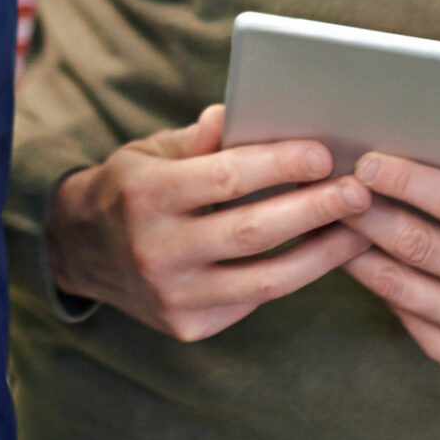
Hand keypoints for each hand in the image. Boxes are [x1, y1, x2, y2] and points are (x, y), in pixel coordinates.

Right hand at [45, 103, 373, 341]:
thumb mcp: (151, 151)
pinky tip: (323, 256)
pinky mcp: (188, 325)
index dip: (279, 164)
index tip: (323, 153)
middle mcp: (156, 249)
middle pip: (253, 231)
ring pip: (266, 279)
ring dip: (322, 254)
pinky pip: (252, 301)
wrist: (80, 250)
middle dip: (315, 209)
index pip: (226, 178)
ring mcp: (172, 294)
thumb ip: (201, 140)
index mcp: (147, 194)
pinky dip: (293, 277)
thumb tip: (239, 113)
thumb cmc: (130, 187)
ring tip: (360, 231)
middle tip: (359, 191)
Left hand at [340, 155, 439, 374]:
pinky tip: (355, 257)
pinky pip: (406, 315)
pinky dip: (375, 283)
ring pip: (402, 285)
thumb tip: (403, 141)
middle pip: (421, 245)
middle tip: (331, 186)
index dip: (407, 181)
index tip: (365, 161)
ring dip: (356, 248)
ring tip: (330, 218)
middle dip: (366, 212)